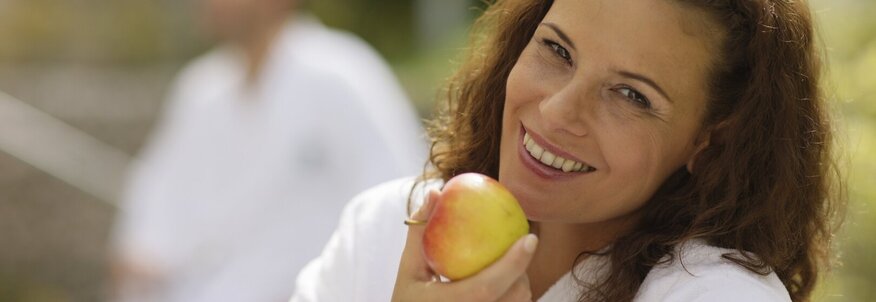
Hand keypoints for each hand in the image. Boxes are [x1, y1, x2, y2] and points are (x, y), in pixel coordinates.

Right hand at [392, 189, 538, 301]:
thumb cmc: (409, 297)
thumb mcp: (407, 267)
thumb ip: (420, 231)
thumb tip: (437, 192)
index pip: (485, 287)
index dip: (512, 264)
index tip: (530, 239)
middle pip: (510, 299)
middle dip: (522, 272)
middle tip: (524, 247)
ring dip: (521, 285)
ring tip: (513, 265)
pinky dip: (515, 296)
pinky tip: (511, 281)